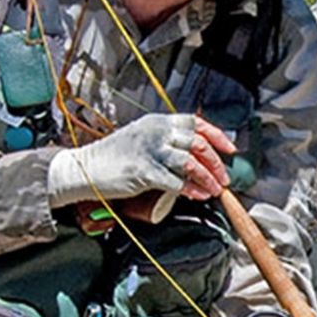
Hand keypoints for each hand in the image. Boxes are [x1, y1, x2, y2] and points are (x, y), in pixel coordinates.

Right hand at [47, 113, 234, 207]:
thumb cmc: (114, 157)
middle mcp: (156, 132)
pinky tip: (196, 195)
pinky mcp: (144, 171)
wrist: (85, 169)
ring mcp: (150, 150)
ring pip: (190, 162)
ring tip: (214, 190)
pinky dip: (190, 189)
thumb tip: (195, 156)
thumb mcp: (142, 139)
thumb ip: (165, 142)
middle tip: (224, 178)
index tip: (230, 150)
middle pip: (198, 143)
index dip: (217, 136)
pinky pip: (175, 181)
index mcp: (158, 121)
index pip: (196, 123)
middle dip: (216, 163)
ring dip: (207, 178)